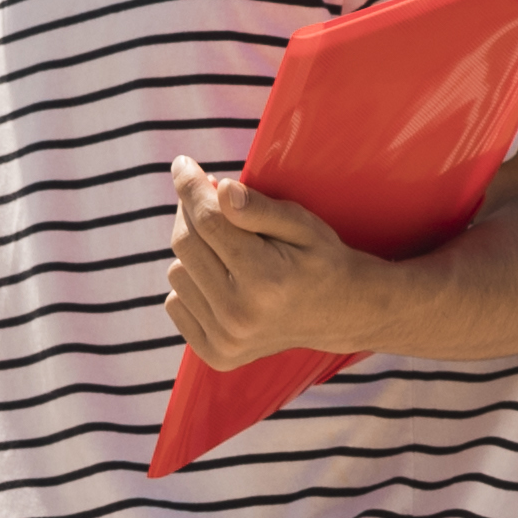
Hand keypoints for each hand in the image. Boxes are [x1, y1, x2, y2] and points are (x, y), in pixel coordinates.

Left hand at [165, 160, 376, 369]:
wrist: (342, 313)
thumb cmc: (322, 259)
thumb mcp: (303, 225)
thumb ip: (260, 209)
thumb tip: (220, 190)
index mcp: (266, 280)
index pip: (209, 222)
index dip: (191, 188)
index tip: (182, 164)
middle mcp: (240, 315)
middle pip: (186, 245)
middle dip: (191, 212)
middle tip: (208, 195)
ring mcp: (225, 340)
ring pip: (177, 273)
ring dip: (194, 252)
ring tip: (229, 249)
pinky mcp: (215, 353)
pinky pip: (175, 303)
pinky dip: (192, 284)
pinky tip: (223, 280)